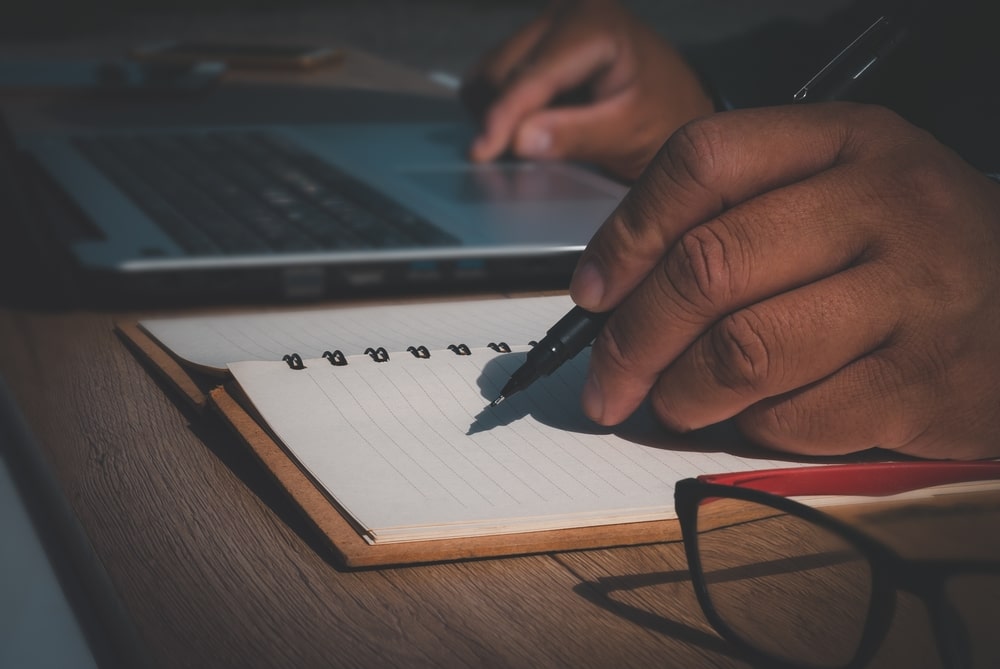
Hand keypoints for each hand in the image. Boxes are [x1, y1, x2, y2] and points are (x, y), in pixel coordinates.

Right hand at [461, 0, 712, 180]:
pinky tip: (531, 126)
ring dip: (497, 115)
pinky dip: (500, 108)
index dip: (502, 116)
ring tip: (534, 142)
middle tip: (521, 161)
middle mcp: (564, 11)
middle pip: (499, 71)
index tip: (480, 155)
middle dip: (501, 120)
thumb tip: (518, 141)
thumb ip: (577, 135)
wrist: (678, 107)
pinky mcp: (534, 44)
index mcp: (594, 23)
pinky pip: (491, 77)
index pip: (531, 74)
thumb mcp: (630, 133)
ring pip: (488, 74)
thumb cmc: (665, 119)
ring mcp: (546, 24)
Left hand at [569, 103, 999, 459]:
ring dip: (682, 392)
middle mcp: (885, 202)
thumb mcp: (834, 195)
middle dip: (631, 338)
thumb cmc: (904, 255)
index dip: (626, 233)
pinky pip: (796, 416)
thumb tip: (610, 292)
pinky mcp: (926, 380)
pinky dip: (753, 428)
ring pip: (742, 350)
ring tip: (671, 404)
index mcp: (846, 140)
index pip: (703, 161)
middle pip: (707, 265)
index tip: (592, 292)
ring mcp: (914, 292)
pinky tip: (755, 417)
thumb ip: (733, 219)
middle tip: (605, 381)